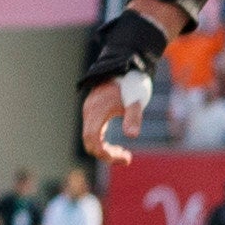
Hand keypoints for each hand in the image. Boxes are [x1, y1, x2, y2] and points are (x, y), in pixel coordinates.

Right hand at [79, 6, 172, 167]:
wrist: (125, 65)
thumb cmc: (130, 82)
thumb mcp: (135, 100)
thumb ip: (134, 117)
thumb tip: (133, 136)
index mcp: (96, 112)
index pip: (93, 140)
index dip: (105, 153)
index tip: (123, 158)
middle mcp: (89, 113)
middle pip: (90, 143)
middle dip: (107, 154)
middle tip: (127, 159)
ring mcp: (91, 113)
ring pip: (91, 139)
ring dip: (105, 150)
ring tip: (124, 155)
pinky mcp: (95, 112)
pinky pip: (94, 133)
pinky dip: (103, 143)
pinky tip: (117, 146)